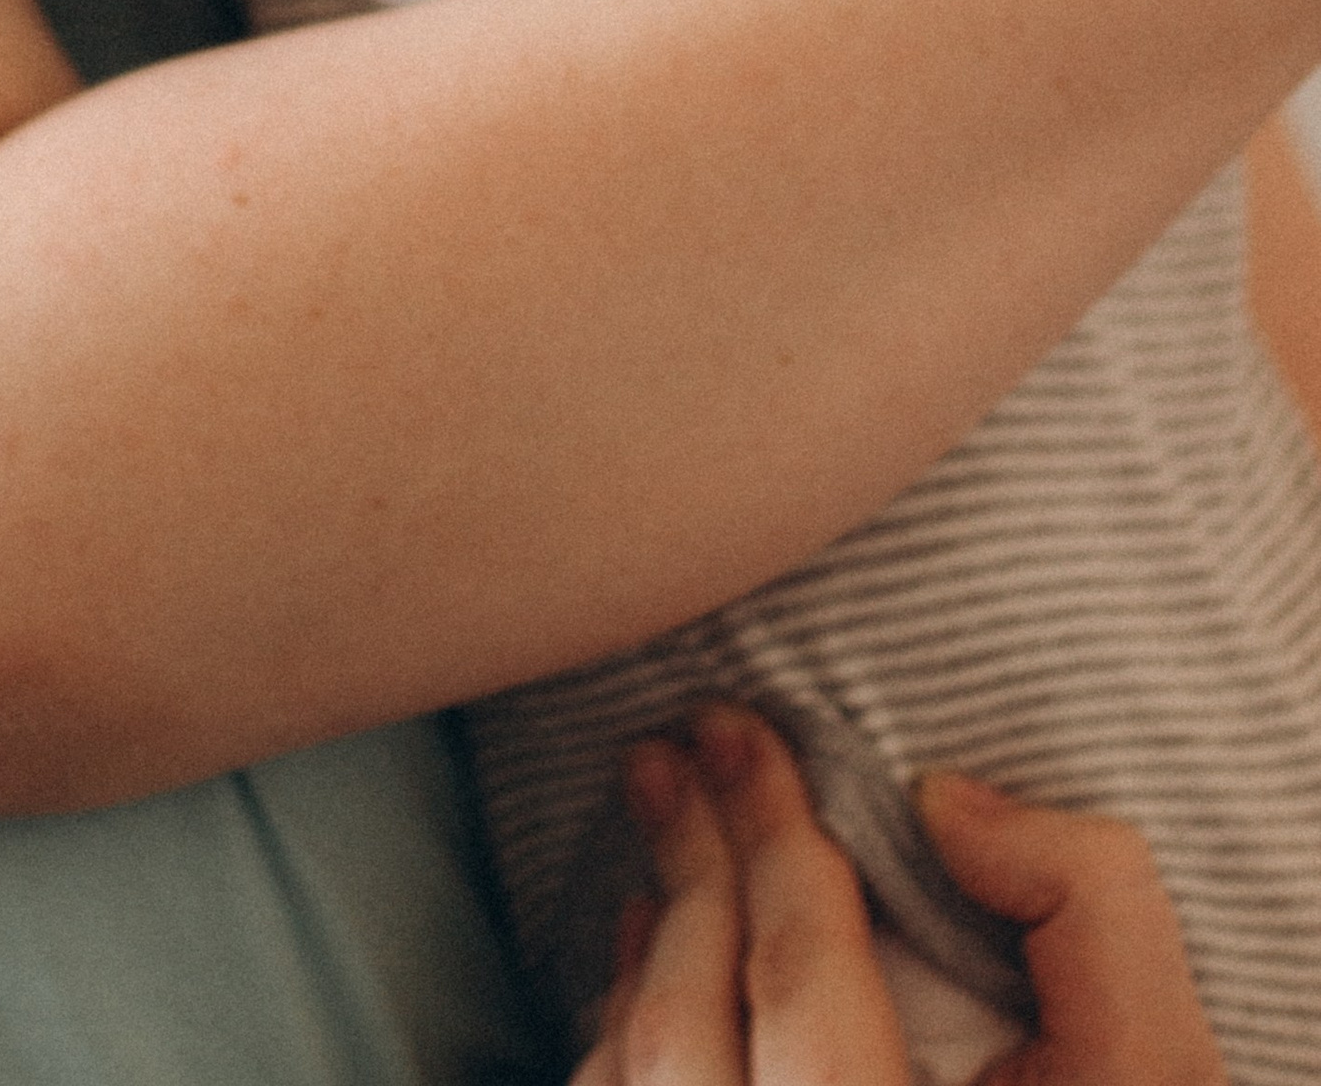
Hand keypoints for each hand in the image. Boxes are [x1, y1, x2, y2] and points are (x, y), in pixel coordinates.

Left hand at [572, 711, 1226, 1084]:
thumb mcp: (1152, 1060)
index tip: (736, 729)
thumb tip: (945, 806)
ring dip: (643, 961)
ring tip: (664, 860)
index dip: (764, 834)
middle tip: (667, 754)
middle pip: (684, 1031)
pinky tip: (649, 987)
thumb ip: (1087, 912)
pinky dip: (629, 1048)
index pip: (798, 981)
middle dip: (684, 870)